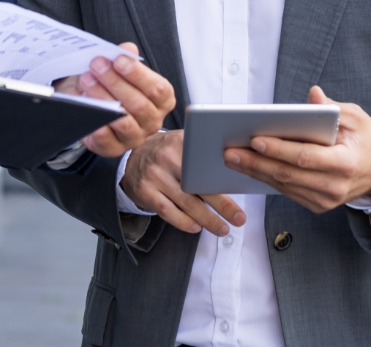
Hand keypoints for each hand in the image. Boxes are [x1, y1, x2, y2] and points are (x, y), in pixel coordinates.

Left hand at [55, 43, 175, 156]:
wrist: (92, 100)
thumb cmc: (112, 84)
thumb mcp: (119, 66)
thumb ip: (126, 57)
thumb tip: (128, 50)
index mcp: (161, 99)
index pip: (157, 89)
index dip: (138, 74)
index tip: (119, 60)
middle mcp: (152, 120)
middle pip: (138, 104)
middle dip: (115, 82)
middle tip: (96, 65)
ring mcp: (134, 137)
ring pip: (123, 122)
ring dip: (103, 99)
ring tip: (87, 81)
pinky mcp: (114, 148)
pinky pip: (107, 140)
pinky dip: (96, 124)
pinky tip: (86, 107)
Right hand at [121, 131, 245, 235]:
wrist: (131, 157)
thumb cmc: (165, 152)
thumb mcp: (180, 142)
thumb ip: (200, 151)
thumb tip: (233, 170)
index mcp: (180, 141)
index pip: (205, 161)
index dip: (222, 177)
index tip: (240, 188)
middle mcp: (166, 157)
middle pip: (199, 185)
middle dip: (223, 204)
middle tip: (239, 218)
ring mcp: (154, 175)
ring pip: (186, 202)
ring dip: (207, 219)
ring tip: (223, 229)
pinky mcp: (144, 191)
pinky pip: (168, 212)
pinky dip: (184, 222)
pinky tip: (197, 227)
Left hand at [223, 86, 370, 212]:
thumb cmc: (364, 139)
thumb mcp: (356, 117)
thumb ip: (332, 107)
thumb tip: (313, 95)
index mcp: (345, 163)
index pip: (306, 157)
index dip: (279, 150)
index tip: (255, 140)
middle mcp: (334, 186)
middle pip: (288, 174)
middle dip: (256, 162)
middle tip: (229, 151)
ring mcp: (325, 200)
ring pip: (283, 185)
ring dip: (254, 171)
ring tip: (230, 157)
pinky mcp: (317, 204)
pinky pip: (286, 191)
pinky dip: (265, 179)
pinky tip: (247, 167)